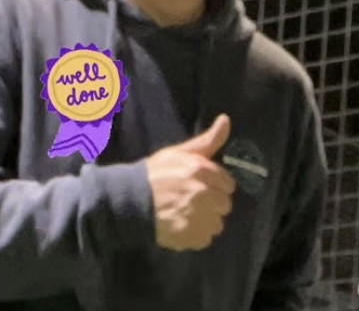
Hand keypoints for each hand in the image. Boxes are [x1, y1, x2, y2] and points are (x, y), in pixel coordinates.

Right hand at [145, 114, 235, 251]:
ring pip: (217, 223)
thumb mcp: (180, 152)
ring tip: (186, 213)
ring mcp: (196, 217)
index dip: (215, 185)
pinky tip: (182, 225)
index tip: (202, 185)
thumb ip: (208, 139)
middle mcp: (202, 193)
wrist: (130, 198)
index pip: (228, 184)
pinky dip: (196, 235)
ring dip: (205, 220)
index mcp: (200, 169)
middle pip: (224, 205)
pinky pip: (205, 239)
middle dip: (212, 202)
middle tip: (192, 199)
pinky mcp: (190, 236)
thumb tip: (226, 119)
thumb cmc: (156, 173)